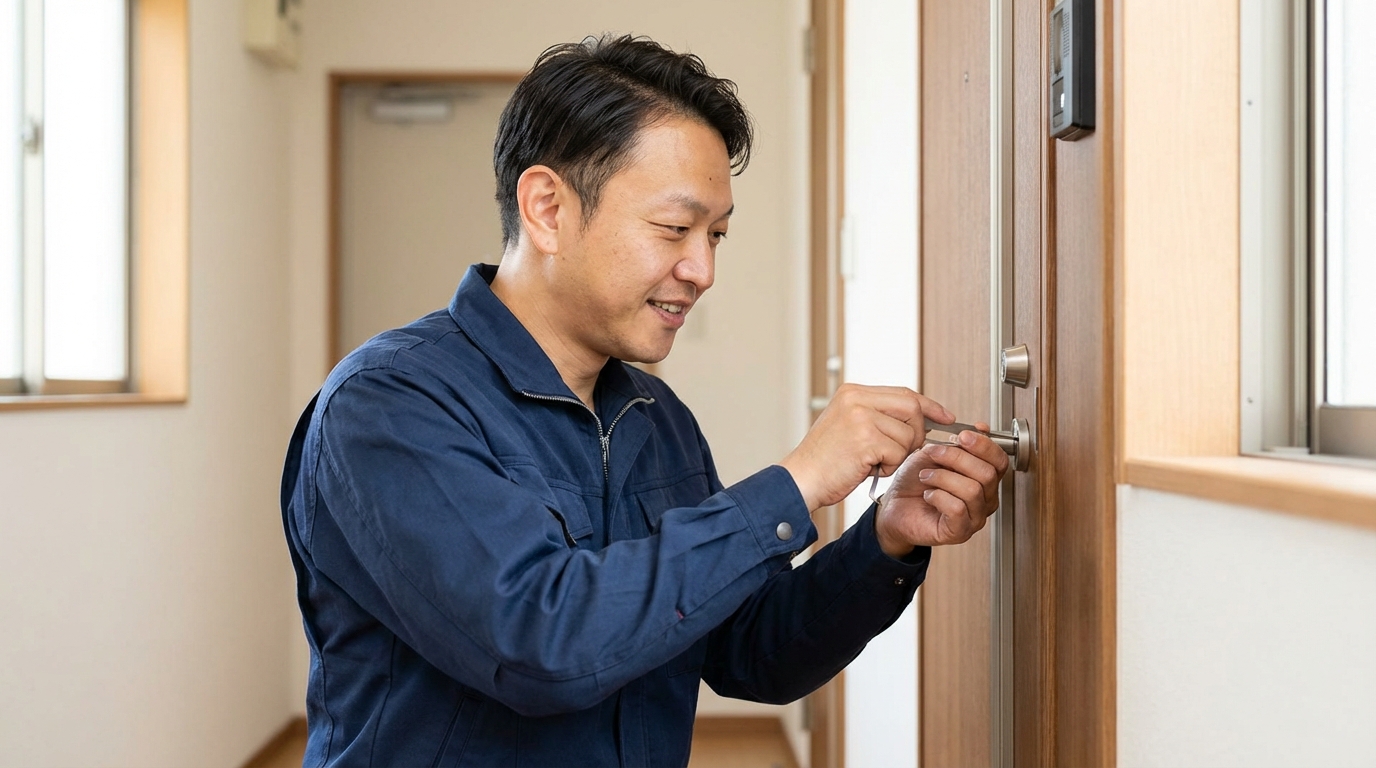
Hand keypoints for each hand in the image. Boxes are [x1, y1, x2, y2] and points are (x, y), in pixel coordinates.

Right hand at [777, 384, 954, 510]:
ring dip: (897, 455)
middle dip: (916, 433)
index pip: (904, 393)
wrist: (801, 480)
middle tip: (900, 451)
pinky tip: (867, 468)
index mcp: (853, 392)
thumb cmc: (826, 460)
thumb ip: (879, 416)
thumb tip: (920, 416)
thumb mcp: (850, 426)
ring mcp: (861, 417)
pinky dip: (888, 466)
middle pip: (912, 408)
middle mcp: (856, 398)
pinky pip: (898, 452)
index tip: (946, 417)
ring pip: (908, 434)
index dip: (929, 406)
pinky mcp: (865, 438)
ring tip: (872, 461)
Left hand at [874, 425, 1009, 556]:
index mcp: (984, 479)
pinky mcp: (959, 532)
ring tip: (925, 476)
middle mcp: (985, 500)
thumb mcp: (935, 454)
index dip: (984, 445)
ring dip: (943, 477)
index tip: (962, 435)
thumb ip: (958, 443)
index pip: (1000, 461)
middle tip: (934, 453)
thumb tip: (980, 428)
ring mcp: (975, 518)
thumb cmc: (915, 482)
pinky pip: (957, 508)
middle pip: (987, 474)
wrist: (894, 506)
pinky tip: (928, 495)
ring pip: (972, 490)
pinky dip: (938, 496)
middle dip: (957, 458)